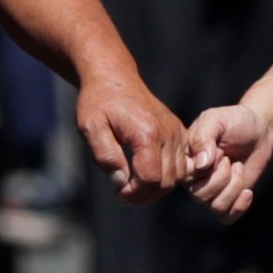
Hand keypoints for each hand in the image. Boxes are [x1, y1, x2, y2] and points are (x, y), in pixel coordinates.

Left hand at [75, 71, 183, 195]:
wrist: (115, 78)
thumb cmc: (99, 102)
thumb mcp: (90, 128)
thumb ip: (106, 157)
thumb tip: (122, 182)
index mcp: (147, 132)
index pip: (150, 178)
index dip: (133, 193)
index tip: (117, 193)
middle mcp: (168, 133)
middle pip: (166, 181)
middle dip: (144, 194)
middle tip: (123, 193)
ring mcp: (176, 132)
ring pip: (177, 177)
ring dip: (156, 188)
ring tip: (133, 186)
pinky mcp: (179, 131)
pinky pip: (181, 164)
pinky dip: (167, 176)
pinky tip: (147, 174)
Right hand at [181, 100, 272, 215]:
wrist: (260, 131)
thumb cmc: (235, 122)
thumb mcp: (216, 120)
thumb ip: (203, 137)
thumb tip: (201, 164)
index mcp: (186, 159)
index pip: (185, 177)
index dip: (204, 168)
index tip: (218, 150)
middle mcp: (194, 178)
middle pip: (200, 195)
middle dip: (222, 177)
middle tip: (229, 158)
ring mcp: (210, 190)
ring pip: (215, 206)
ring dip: (234, 186)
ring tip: (238, 167)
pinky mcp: (228, 200)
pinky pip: (226, 216)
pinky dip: (239, 206)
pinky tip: (248, 191)